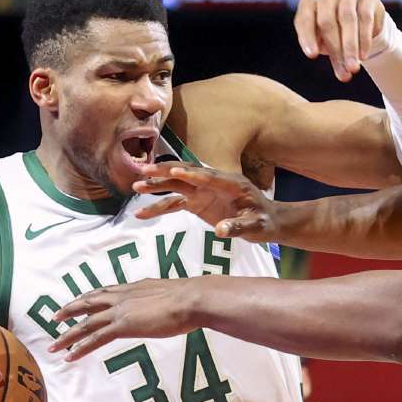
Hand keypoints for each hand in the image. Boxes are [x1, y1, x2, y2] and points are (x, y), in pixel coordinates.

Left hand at [48, 278, 201, 360]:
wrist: (192, 299)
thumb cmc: (190, 298)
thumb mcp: (172, 295)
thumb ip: (162, 299)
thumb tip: (168, 303)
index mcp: (134, 288)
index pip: (105, 292)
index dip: (90, 297)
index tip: (79, 301)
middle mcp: (123, 296)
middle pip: (89, 303)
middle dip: (70, 310)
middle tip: (55, 317)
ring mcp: (121, 311)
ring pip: (86, 323)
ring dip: (68, 334)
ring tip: (54, 344)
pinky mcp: (123, 325)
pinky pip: (95, 338)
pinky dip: (80, 347)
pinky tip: (70, 356)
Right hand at [133, 162, 279, 240]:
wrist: (265, 221)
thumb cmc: (263, 221)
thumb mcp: (257, 226)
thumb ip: (239, 227)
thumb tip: (221, 230)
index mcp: (232, 184)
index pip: (209, 177)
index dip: (192, 174)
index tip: (174, 171)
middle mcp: (214, 183)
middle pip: (187, 174)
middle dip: (165, 172)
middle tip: (144, 170)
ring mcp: (203, 192)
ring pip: (176, 185)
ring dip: (157, 185)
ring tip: (136, 187)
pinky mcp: (197, 202)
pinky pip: (175, 203)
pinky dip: (159, 207)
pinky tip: (141, 214)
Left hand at [294, 0, 387, 81]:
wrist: (363, 16)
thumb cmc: (337, 31)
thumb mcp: (328, 43)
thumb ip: (333, 56)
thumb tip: (344, 76)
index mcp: (309, 2)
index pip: (304, 19)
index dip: (307, 37)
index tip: (313, 55)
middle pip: (327, 20)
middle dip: (335, 48)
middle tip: (344, 70)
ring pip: (347, 18)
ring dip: (351, 45)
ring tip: (354, 67)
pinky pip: (365, 17)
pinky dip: (364, 38)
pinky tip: (364, 55)